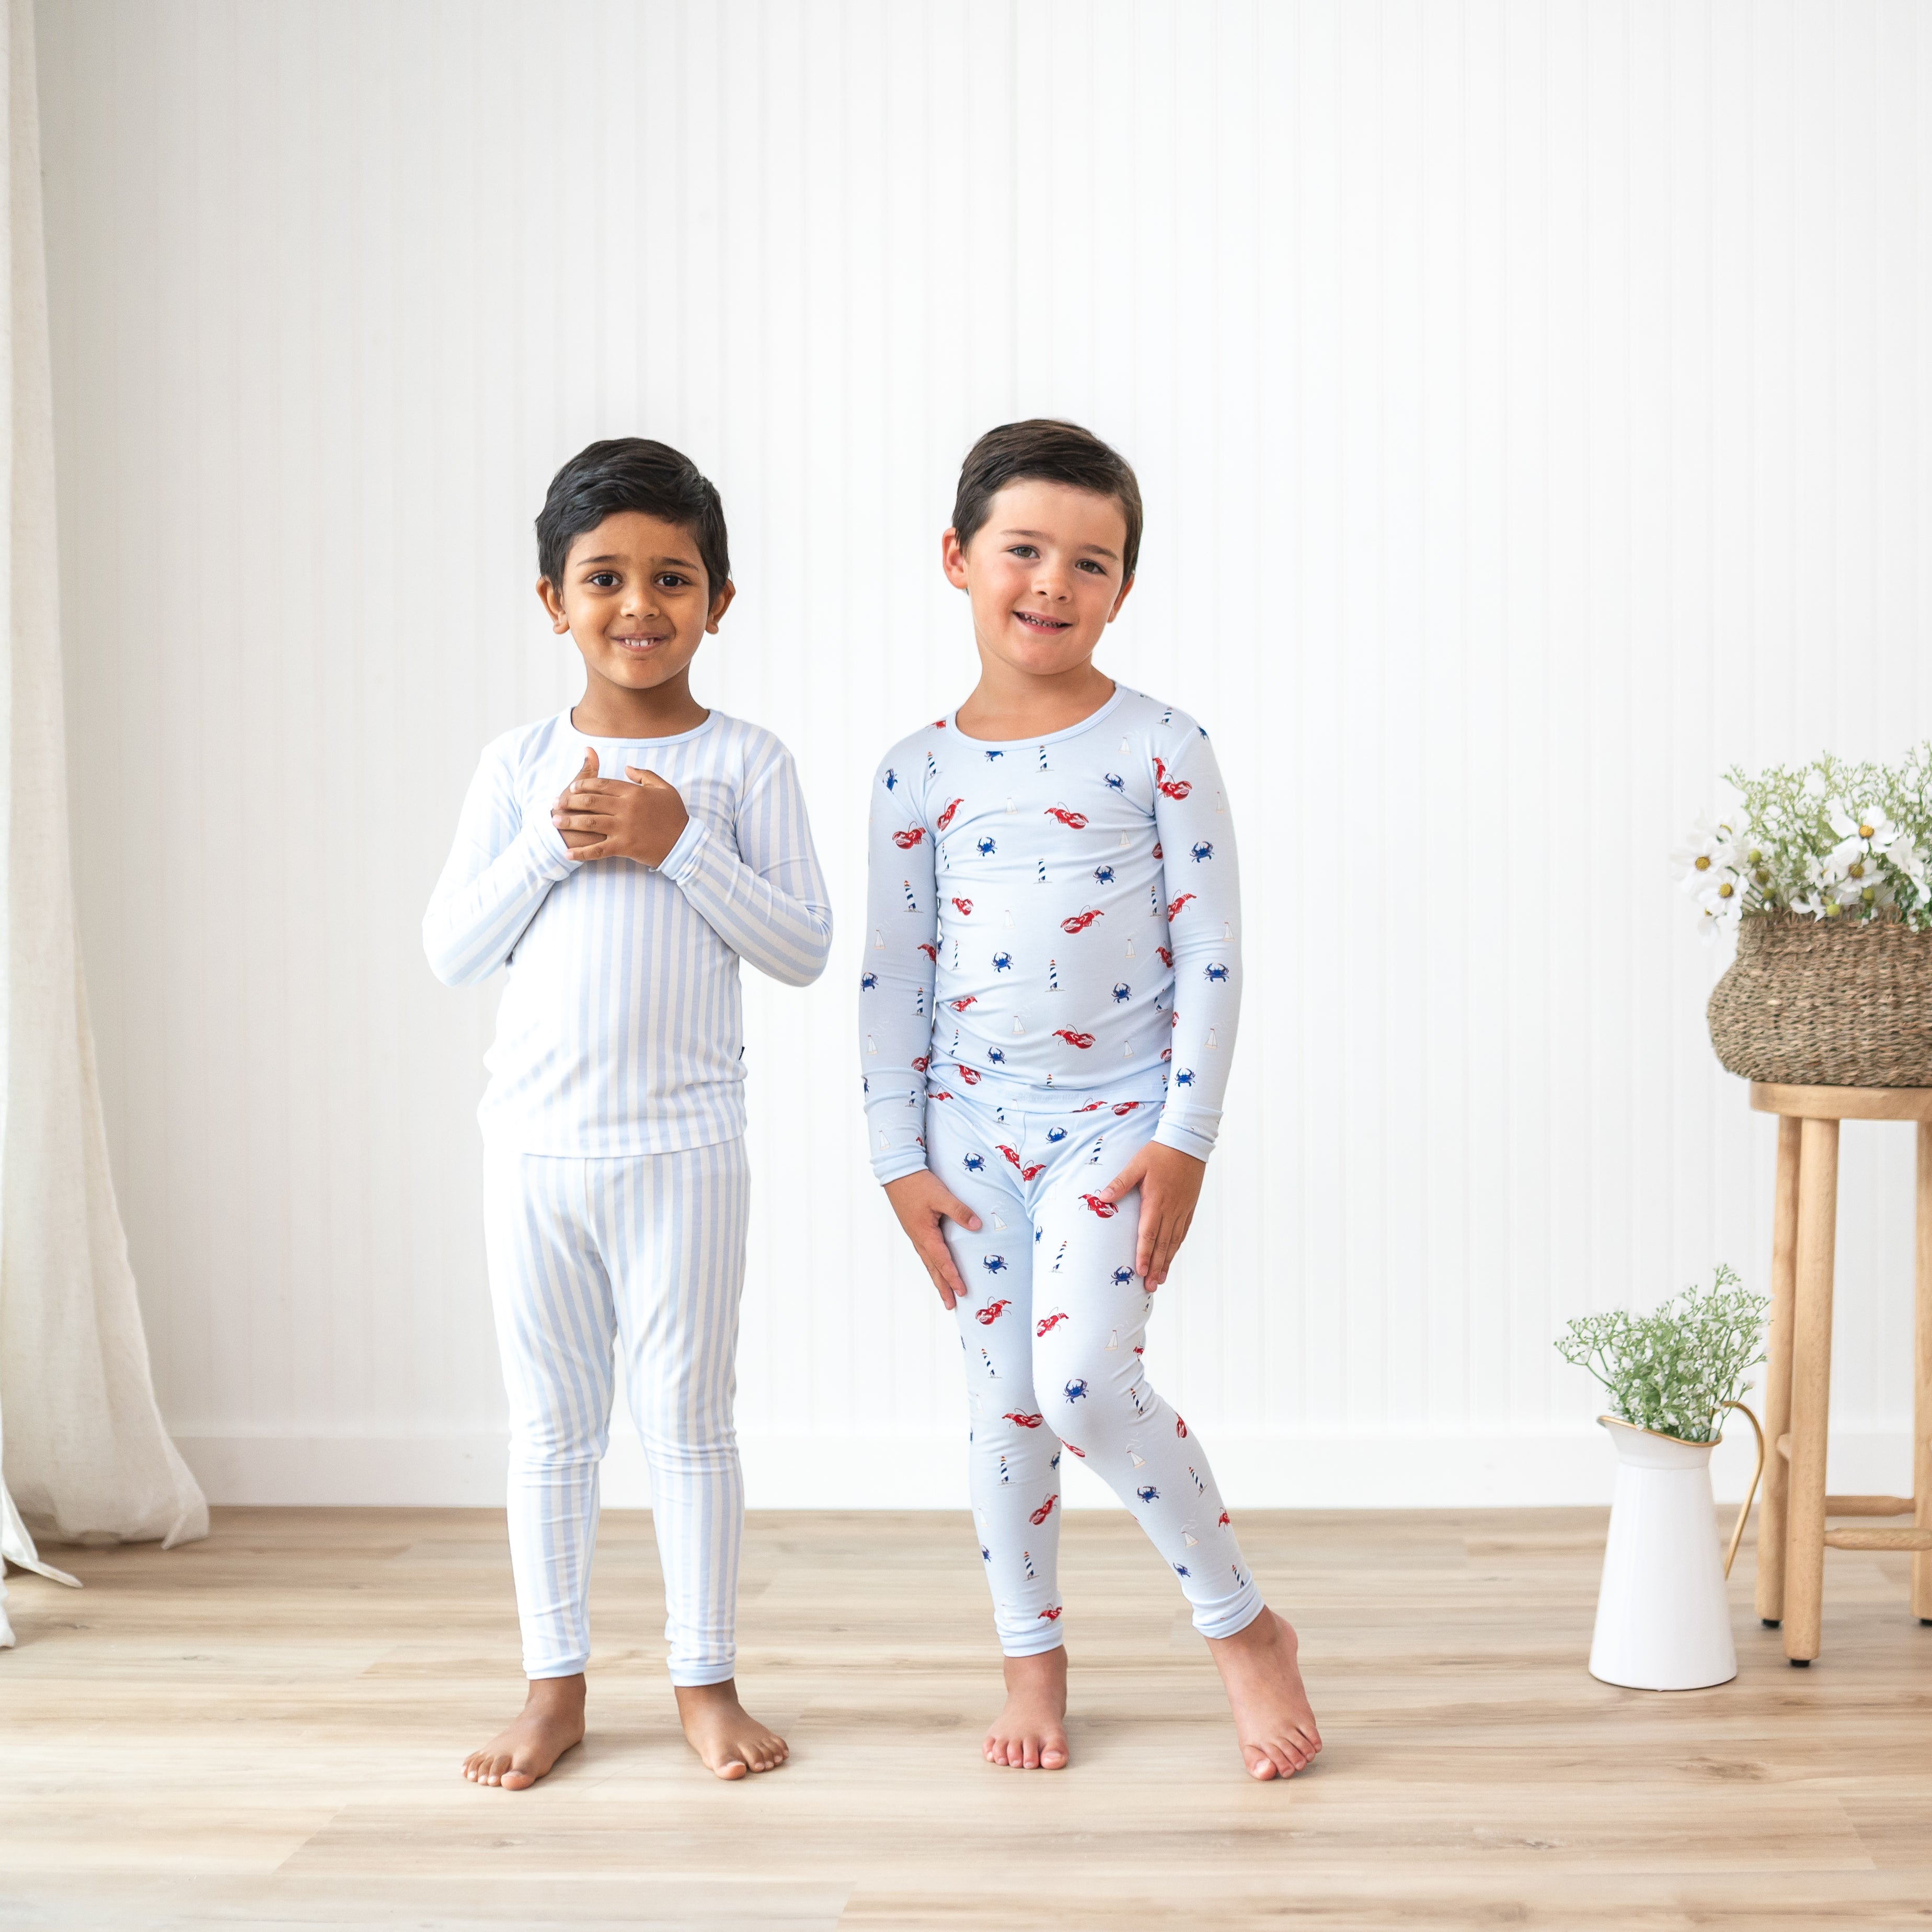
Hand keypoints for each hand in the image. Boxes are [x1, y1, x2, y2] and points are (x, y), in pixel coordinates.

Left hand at [551, 747, 690, 866]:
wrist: (684, 843)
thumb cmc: (675, 815)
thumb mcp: (664, 788)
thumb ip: (645, 775)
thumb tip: (627, 767)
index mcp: (634, 792)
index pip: (602, 785)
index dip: (584, 785)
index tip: (572, 787)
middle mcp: (626, 808)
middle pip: (591, 801)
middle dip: (569, 801)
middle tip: (555, 803)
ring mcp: (624, 828)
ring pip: (589, 822)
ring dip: (569, 822)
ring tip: (554, 822)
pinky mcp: (624, 847)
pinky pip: (598, 850)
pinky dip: (581, 853)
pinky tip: (568, 854)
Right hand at [882, 1169, 982, 1310]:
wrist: (897, 1173)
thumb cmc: (918, 1184)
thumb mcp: (941, 1195)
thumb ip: (959, 1211)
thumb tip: (977, 1225)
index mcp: (925, 1234)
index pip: (943, 1261)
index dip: (953, 1277)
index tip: (962, 1292)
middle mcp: (919, 1239)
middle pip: (933, 1268)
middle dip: (942, 1287)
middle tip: (950, 1305)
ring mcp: (915, 1234)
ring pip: (928, 1262)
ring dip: (936, 1278)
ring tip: (943, 1293)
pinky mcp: (914, 1228)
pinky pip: (924, 1252)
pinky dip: (931, 1264)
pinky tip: (934, 1265)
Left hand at [1099, 1141, 1205, 1288]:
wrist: (1188, 1142)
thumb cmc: (1159, 1152)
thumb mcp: (1136, 1164)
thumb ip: (1120, 1183)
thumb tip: (1102, 1198)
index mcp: (1156, 1201)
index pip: (1149, 1233)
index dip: (1144, 1254)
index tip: (1140, 1271)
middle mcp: (1171, 1209)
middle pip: (1162, 1243)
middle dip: (1155, 1266)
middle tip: (1150, 1286)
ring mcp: (1182, 1209)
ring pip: (1174, 1241)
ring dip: (1167, 1261)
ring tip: (1160, 1279)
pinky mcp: (1189, 1206)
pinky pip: (1183, 1231)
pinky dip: (1177, 1246)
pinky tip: (1172, 1255)